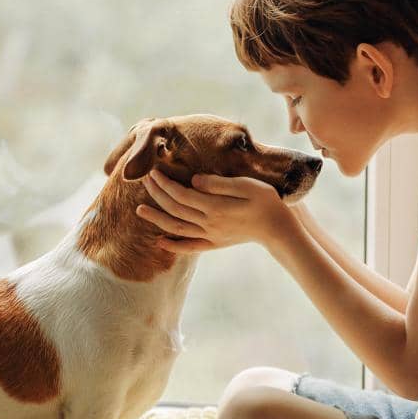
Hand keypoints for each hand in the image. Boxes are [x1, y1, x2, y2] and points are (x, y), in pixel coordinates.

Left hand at [135, 169, 293, 253]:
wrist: (278, 229)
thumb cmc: (266, 202)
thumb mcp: (246, 186)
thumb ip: (219, 184)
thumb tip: (194, 180)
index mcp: (214, 207)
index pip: (181, 194)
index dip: (164, 183)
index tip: (153, 171)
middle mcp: (208, 223)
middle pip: (175, 208)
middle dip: (157, 194)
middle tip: (145, 180)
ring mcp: (210, 235)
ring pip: (176, 228)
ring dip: (157, 218)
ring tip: (139, 210)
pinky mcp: (215, 243)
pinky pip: (189, 246)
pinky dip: (173, 245)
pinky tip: (160, 241)